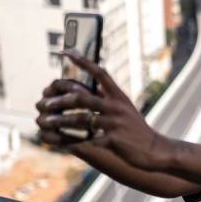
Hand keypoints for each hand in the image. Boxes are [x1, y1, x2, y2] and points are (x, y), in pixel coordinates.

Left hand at [35, 50, 171, 171]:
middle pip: (83, 97)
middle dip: (61, 99)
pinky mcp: (113, 141)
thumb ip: (109, 97)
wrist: (154, 149)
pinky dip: (70, 140)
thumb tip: (91, 85)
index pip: (100, 73)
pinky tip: (57, 141)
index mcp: (119, 96)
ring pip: (82, 118)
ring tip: (46, 121)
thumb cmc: (136, 128)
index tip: (65, 52)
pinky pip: (86, 139)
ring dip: (61, 120)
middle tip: (46, 103)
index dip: (82, 61)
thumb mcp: (126, 108)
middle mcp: (117, 107)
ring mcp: (115, 124)